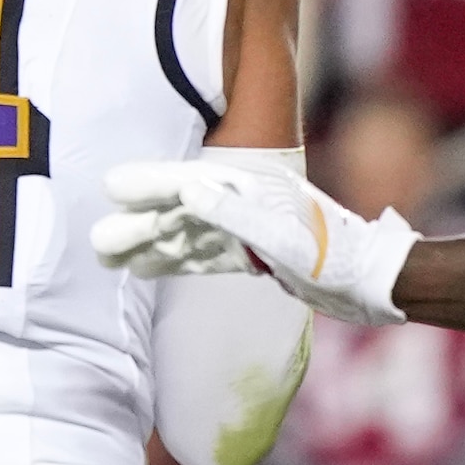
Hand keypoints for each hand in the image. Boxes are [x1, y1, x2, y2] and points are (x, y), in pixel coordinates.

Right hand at [92, 151, 414, 321]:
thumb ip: (234, 214)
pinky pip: (201, 254)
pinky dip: (172, 260)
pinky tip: (143, 268)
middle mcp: (239, 203)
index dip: (147, 185)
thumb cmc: (333, 255)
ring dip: (147, 244)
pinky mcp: (249, 253)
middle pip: (176, 209)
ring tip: (106, 256)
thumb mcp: (282, 235)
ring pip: (183, 233)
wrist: (369, 282)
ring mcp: (243, 228)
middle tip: (96, 240)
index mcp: (244, 188)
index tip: (111, 188)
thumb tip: (187, 188)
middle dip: (136, 223)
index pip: (184, 182)